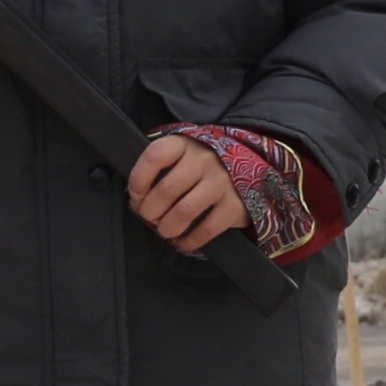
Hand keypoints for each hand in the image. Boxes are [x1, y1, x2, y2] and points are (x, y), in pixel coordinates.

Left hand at [127, 131, 243, 252]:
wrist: (249, 166)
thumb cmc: (202, 164)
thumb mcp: (182, 153)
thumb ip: (159, 168)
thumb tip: (138, 199)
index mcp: (185, 144)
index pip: (155, 156)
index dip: (138, 179)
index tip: (135, 195)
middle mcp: (204, 160)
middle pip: (166, 190)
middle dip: (150, 211)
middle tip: (150, 217)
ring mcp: (221, 182)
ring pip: (184, 212)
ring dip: (167, 227)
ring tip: (165, 230)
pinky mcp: (234, 206)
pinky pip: (206, 229)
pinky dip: (190, 241)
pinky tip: (183, 242)